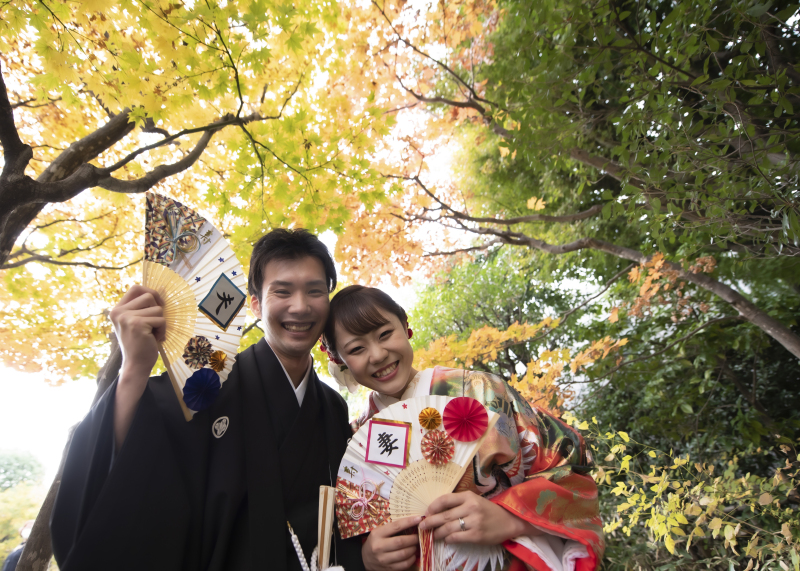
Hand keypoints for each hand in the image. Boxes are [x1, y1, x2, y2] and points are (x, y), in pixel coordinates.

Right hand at [109, 285, 165, 449]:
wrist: (136, 365)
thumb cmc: (140, 344)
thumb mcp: (137, 321)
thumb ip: (143, 307)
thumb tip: (163, 289)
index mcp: (117, 309)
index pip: (136, 288)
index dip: (150, 292)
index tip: (157, 304)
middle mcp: (118, 311)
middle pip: (149, 295)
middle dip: (157, 310)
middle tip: (153, 325)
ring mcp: (126, 317)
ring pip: (158, 308)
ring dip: (160, 322)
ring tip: (152, 334)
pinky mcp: (137, 324)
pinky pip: (161, 319)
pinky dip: (163, 330)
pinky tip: (154, 339)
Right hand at [362, 516, 420, 570]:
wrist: (365, 559)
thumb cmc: (375, 541)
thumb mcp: (379, 532)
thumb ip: (393, 528)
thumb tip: (412, 521)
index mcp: (377, 534)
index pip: (396, 526)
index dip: (408, 522)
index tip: (418, 519)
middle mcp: (379, 547)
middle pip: (401, 542)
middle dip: (413, 538)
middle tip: (417, 536)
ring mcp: (383, 559)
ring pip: (404, 554)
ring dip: (413, 549)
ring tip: (415, 545)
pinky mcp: (388, 569)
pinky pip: (404, 565)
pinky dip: (411, 559)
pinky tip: (412, 555)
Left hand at [418, 491, 540, 544]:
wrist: (509, 522)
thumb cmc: (489, 511)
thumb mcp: (474, 501)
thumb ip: (458, 503)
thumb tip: (436, 511)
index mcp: (469, 496)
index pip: (445, 499)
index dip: (432, 507)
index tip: (426, 513)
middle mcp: (471, 507)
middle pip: (444, 515)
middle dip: (430, 522)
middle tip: (421, 526)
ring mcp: (474, 522)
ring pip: (448, 528)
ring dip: (437, 533)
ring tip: (432, 535)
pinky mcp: (476, 535)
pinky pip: (456, 538)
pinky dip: (448, 539)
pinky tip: (446, 539)